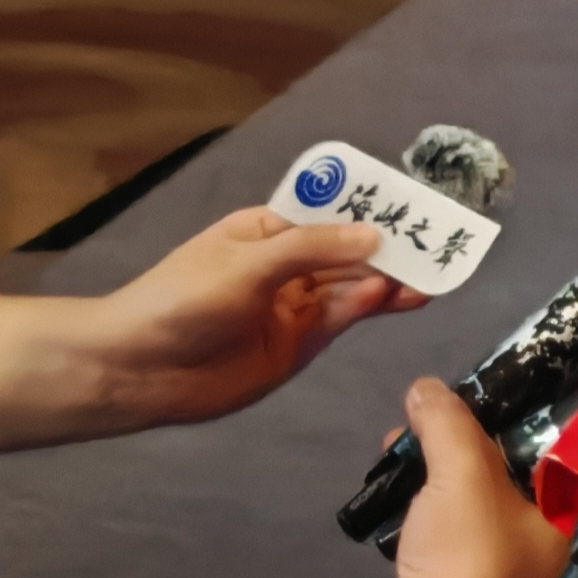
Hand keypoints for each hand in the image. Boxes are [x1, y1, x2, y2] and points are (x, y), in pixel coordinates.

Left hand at [97, 208, 415, 426]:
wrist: (137, 370)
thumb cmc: (182, 299)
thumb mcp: (247, 262)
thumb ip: (314, 248)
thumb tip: (376, 237)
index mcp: (268, 230)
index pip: (331, 213)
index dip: (372, 210)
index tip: (417, 208)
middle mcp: (286, 265)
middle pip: (349, 251)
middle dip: (391, 247)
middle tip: (440, 244)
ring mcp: (294, 306)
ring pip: (353, 286)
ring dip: (389, 279)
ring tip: (431, 274)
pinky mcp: (298, 344)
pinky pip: (341, 318)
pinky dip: (368, 306)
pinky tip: (394, 296)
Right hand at [373, 379, 571, 577]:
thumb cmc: (466, 556)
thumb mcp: (462, 471)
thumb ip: (450, 423)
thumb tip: (426, 388)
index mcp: (569, 528)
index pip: (561, 461)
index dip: (526, 426)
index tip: (492, 404)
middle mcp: (548, 560)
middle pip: (510, 481)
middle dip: (466, 448)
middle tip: (432, 425)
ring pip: (476, 510)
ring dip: (440, 478)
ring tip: (403, 452)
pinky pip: (449, 541)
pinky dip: (427, 515)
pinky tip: (399, 499)